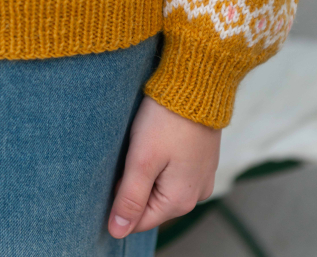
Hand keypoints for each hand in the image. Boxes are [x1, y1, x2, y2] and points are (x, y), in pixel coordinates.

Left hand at [108, 95, 220, 237]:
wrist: (197, 84)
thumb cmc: (167, 120)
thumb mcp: (142, 160)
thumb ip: (129, 198)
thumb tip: (117, 232)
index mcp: (180, 201)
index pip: (138, 220)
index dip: (119, 200)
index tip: (115, 170)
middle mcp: (196, 194)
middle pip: (151, 203)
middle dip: (134, 184)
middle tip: (130, 153)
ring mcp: (202, 176)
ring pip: (161, 185)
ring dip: (147, 170)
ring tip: (144, 144)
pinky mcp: (202, 158)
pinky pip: (174, 170)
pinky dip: (161, 159)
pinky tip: (157, 139)